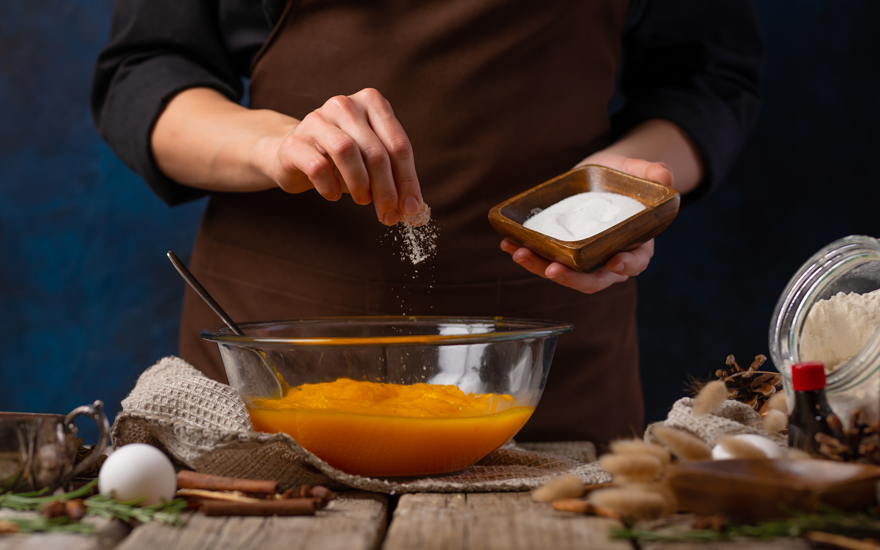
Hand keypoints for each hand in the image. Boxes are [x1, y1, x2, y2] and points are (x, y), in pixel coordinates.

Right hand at [273, 88, 422, 225]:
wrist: (296, 155)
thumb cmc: (342, 160)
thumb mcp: (372, 162)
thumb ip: (393, 177)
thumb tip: (413, 208)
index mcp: (371, 102)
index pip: (398, 144)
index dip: (407, 180)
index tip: (411, 208)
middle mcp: (344, 105)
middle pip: (375, 151)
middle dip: (386, 189)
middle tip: (388, 214)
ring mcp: (317, 119)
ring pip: (347, 151)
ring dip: (360, 184)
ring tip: (362, 200)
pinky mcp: (295, 141)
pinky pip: (318, 166)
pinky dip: (331, 187)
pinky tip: (334, 195)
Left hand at [500, 152, 672, 293]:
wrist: (601, 176)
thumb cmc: (623, 177)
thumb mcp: (635, 170)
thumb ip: (650, 172)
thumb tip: (665, 175)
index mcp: (637, 244)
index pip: (635, 262)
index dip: (626, 265)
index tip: (613, 262)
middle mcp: (611, 259)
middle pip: (595, 279)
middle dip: (573, 278)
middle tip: (552, 269)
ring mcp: (586, 260)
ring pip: (567, 274)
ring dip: (541, 267)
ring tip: (519, 253)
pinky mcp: (565, 254)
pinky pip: (547, 260)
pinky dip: (529, 254)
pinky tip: (509, 244)